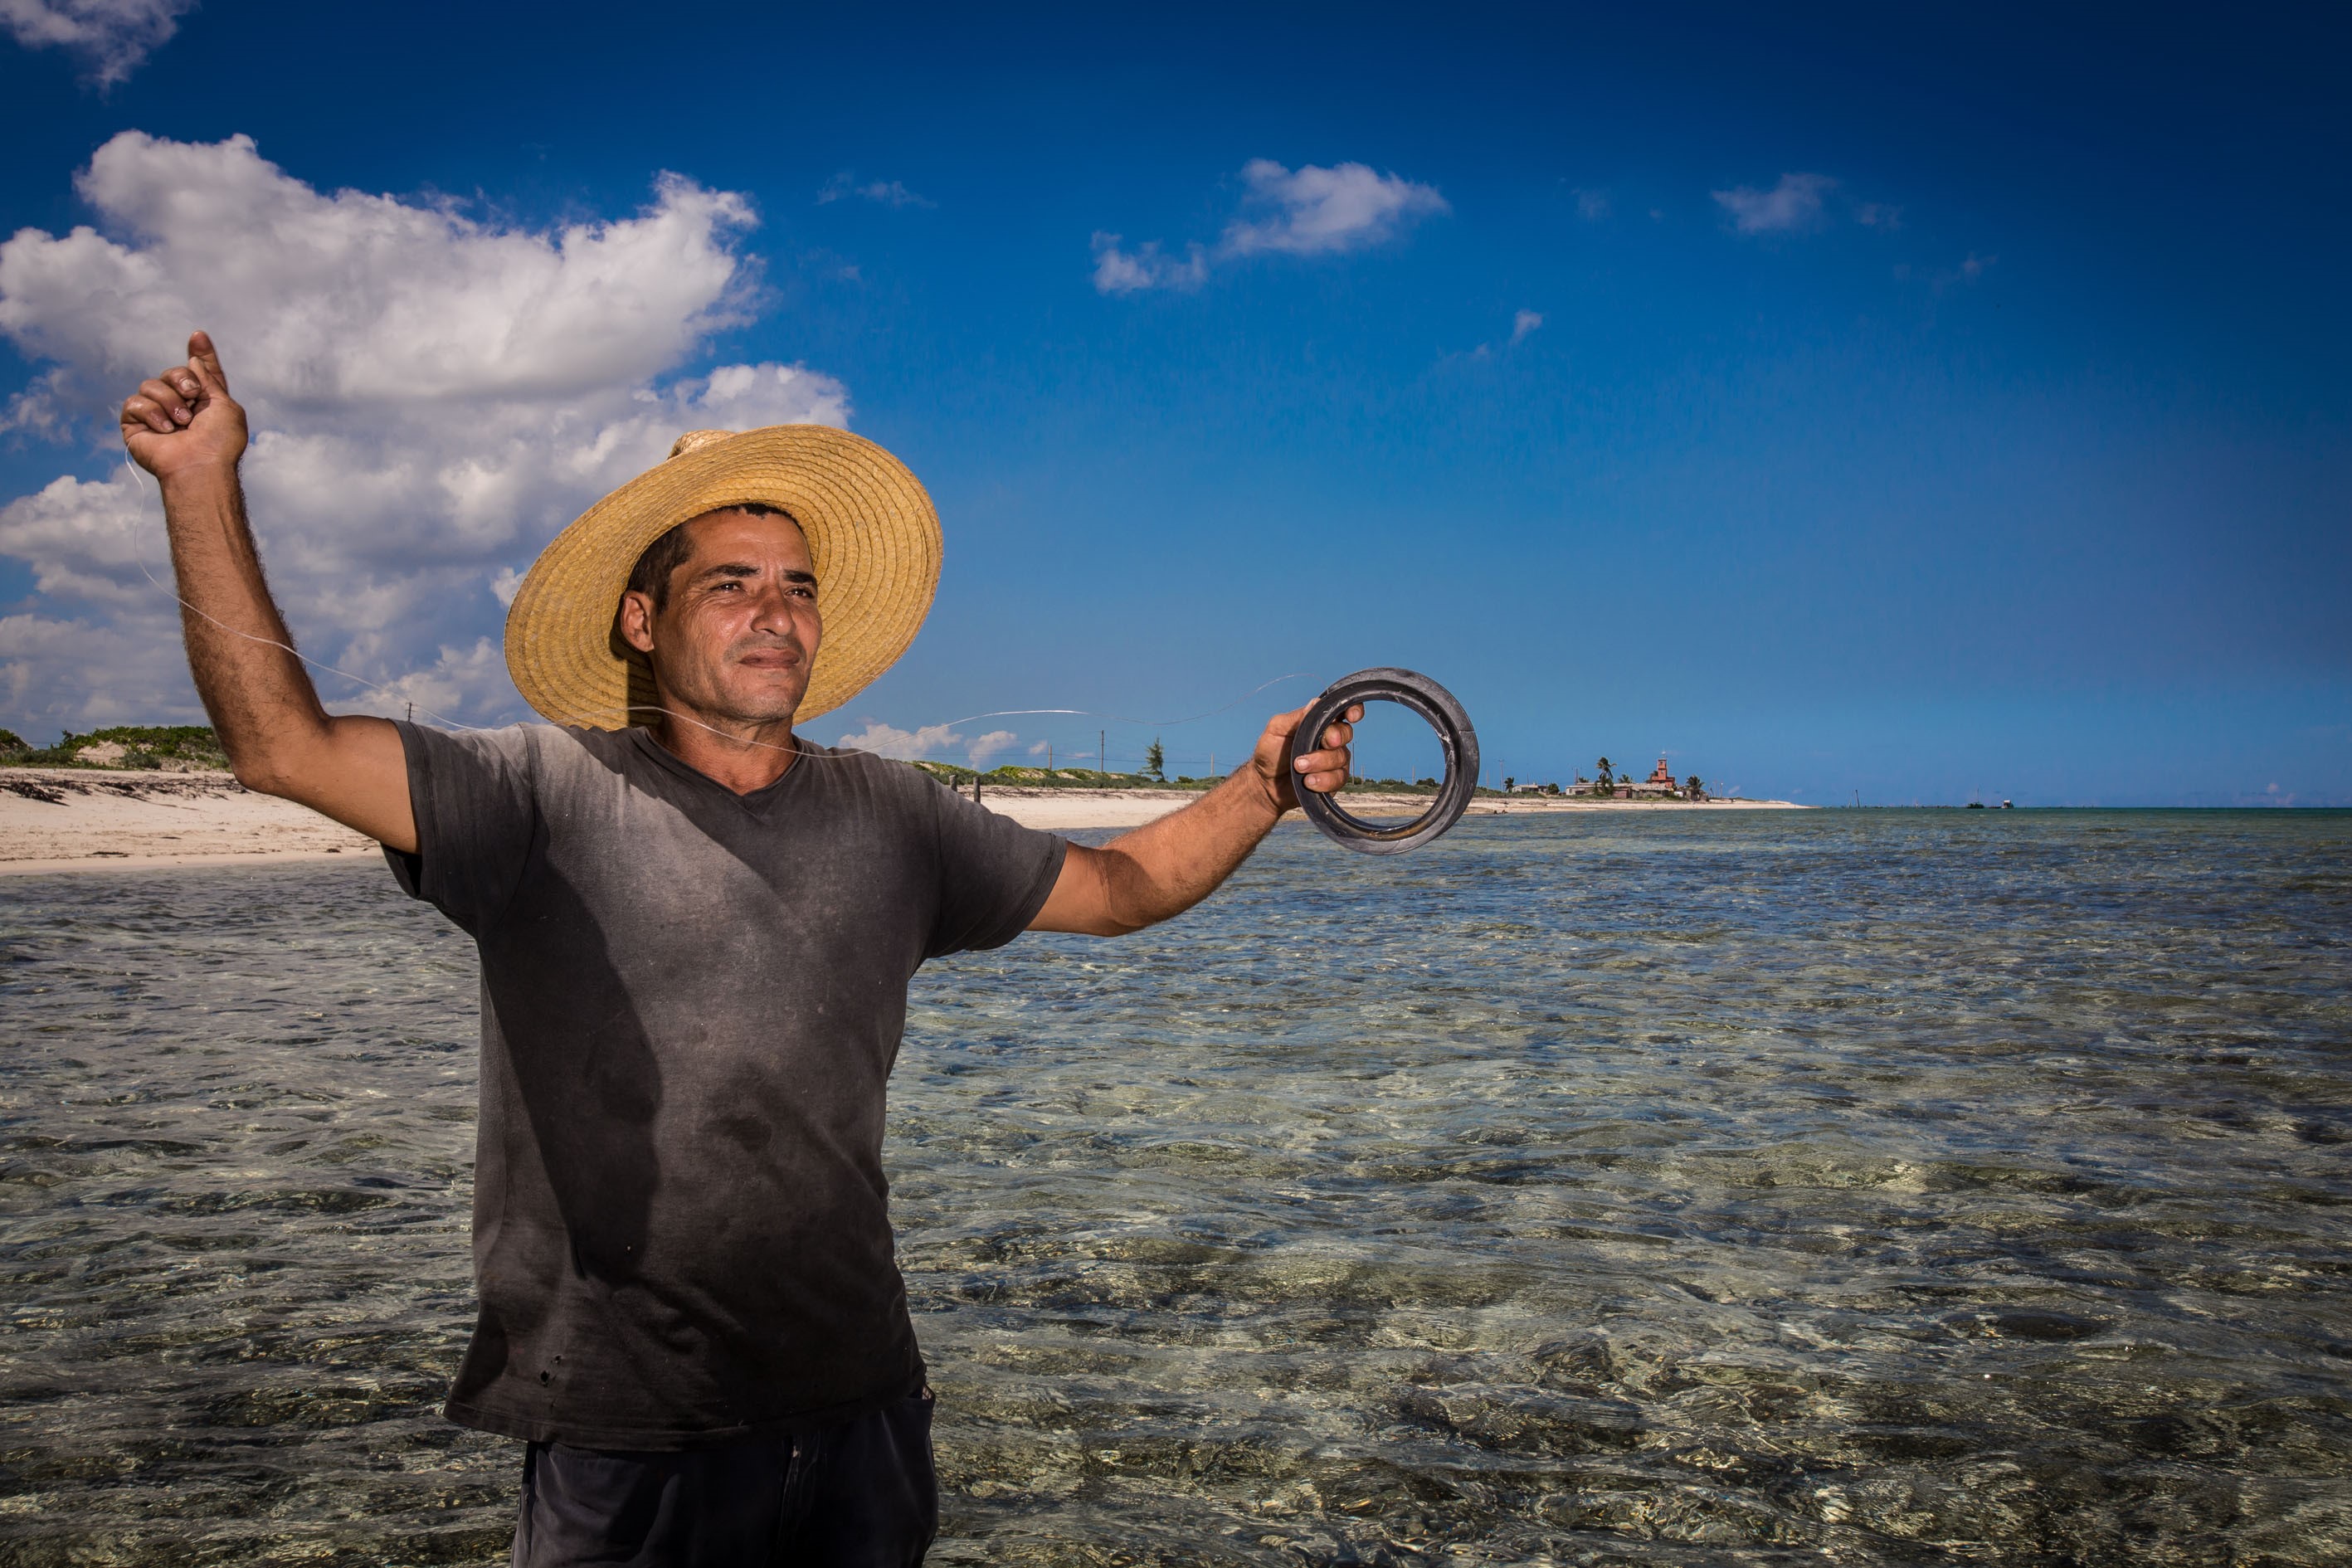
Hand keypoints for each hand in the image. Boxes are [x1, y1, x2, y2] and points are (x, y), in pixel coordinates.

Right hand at [121, 331, 247, 481]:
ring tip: (182, 423)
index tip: (198, 336)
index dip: (200, 355)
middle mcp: (178, 405)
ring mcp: (155, 415)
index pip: (199, 373)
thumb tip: (194, 360)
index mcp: (203, 402)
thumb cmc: (219, 442)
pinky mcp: (135, 425)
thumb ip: (209, 379)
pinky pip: (134, 402)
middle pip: (171, 372)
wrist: (200, 465)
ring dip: (169, 401)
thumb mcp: (225, 404)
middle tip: (192, 396)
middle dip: (181, 379)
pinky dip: (152, 413)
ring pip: (150, 384)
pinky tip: (165, 430)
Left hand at [1250, 702, 1360, 812]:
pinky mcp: (1333, 780)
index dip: (1353, 710)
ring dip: (1319, 762)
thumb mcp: (1276, 729)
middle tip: (1322, 743)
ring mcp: (1333, 761)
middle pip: (1346, 733)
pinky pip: (1338, 779)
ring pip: (1341, 757)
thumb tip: (1315, 703)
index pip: (1342, 710)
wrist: (1266, 783)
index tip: (1350, 716)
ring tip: (1299, 766)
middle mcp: (1330, 739)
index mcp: (1319, 722)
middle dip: (1334, 737)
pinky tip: (1308, 781)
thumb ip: (1296, 717)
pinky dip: (1323, 780)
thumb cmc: (1271, 753)